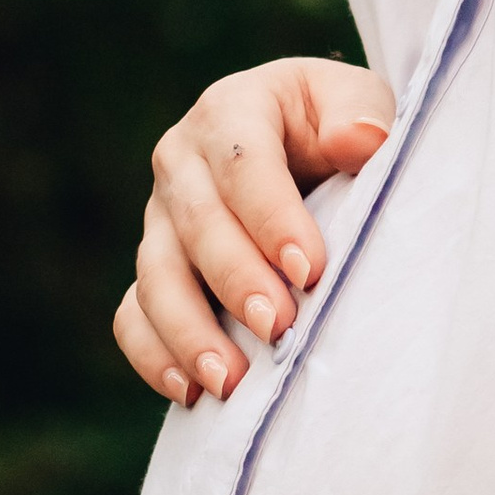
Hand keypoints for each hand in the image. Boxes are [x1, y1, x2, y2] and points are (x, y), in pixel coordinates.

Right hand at [113, 55, 393, 406]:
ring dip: (189, 331)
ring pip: (156, 275)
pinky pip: (133, 313)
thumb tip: (358, 140)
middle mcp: (181, 162)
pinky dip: (152, 354)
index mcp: (232, 111)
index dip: (273, 218)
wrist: (305, 145)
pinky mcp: (153, 267)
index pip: (244, 164)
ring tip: (229, 380)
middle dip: (236, 281)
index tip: (310, 269)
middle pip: (197, 224)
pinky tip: (188, 391)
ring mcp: (160, 218)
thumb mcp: (356, 103)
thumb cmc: (337, 125)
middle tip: (279, 329)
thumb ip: (360, 114)